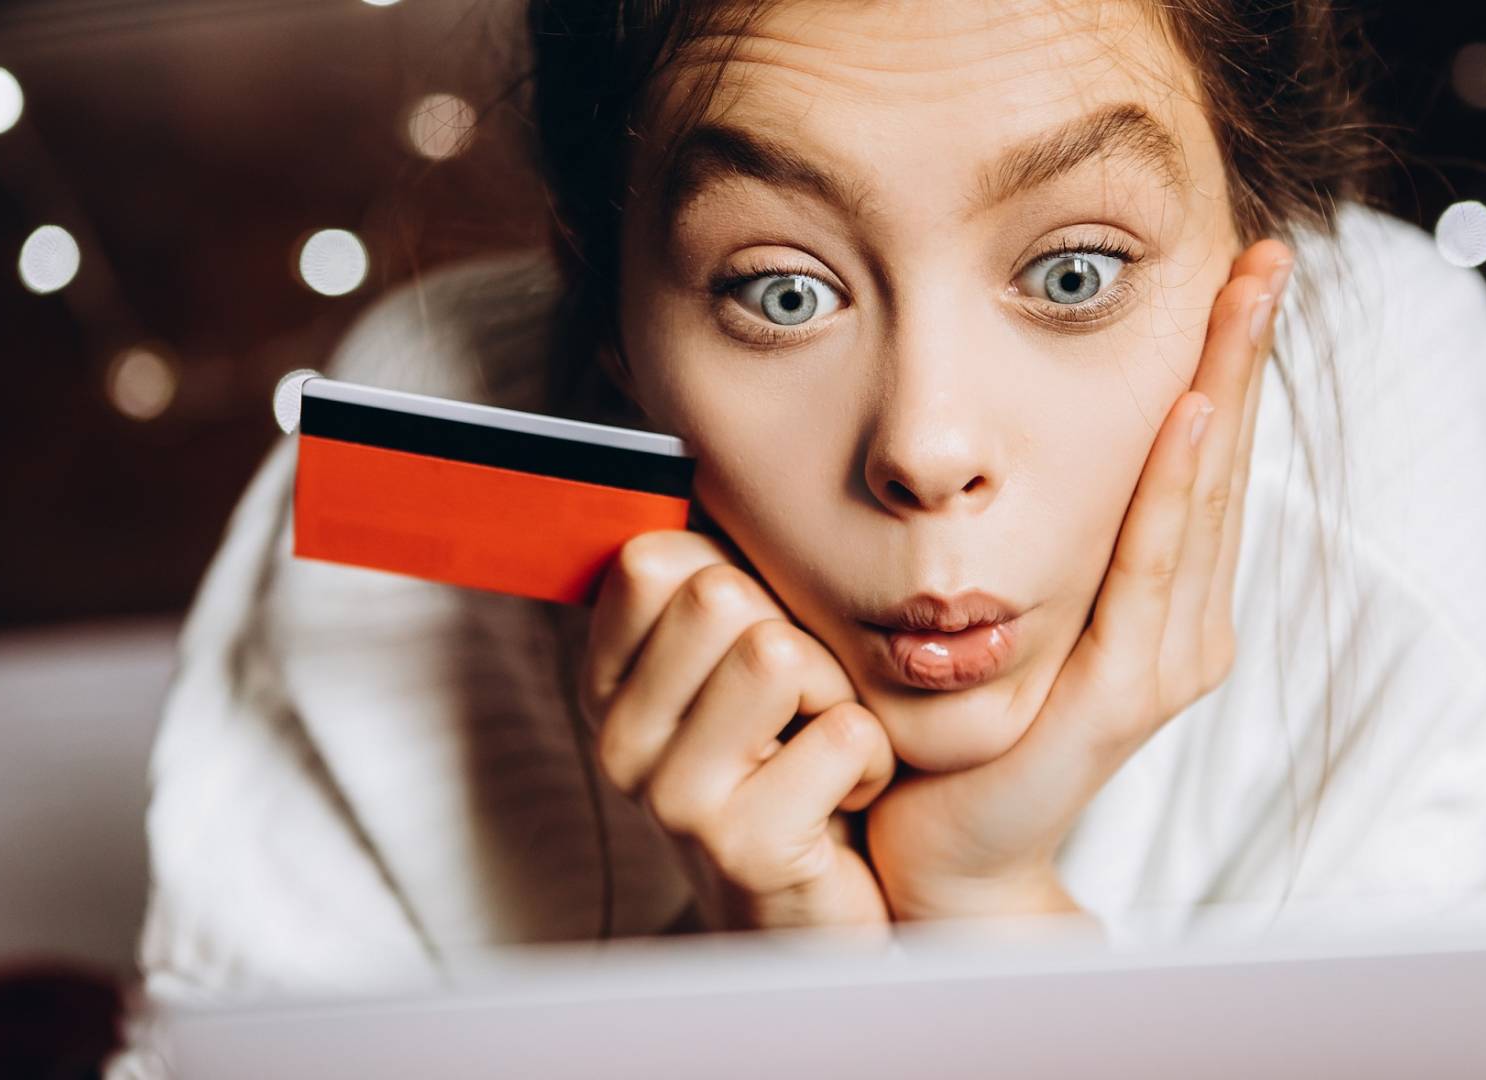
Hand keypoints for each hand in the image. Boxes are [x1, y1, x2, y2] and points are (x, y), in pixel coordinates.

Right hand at [580, 529, 896, 931]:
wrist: (827, 922)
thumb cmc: (796, 773)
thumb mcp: (740, 671)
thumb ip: (712, 581)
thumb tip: (679, 432)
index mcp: (610, 684)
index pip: (652, 558)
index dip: (738, 579)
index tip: (756, 643)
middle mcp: (620, 740)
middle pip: (718, 594)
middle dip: (798, 639)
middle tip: (802, 709)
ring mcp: (672, 800)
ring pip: (777, 652)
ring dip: (838, 696)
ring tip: (821, 750)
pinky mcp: (742, 849)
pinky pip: (844, 731)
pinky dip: (874, 760)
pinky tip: (844, 803)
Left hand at [862, 238, 1295, 921]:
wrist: (946, 857)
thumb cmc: (960, 731)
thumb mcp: (1006, 611)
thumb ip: (1034, 543)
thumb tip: (1001, 445)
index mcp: (1162, 601)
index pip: (1199, 460)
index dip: (1224, 365)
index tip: (1238, 273)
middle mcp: (1184, 625)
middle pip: (1221, 464)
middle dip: (1242, 354)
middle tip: (1266, 256)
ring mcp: (1166, 659)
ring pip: (1201, 500)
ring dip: (1224, 390)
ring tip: (1246, 298)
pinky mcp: (1128, 694)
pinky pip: (1152, 570)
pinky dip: (1176, 490)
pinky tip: (1191, 415)